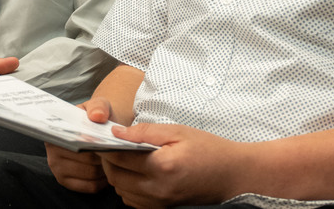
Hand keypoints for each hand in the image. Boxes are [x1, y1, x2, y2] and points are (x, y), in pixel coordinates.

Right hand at [46, 97, 115, 192]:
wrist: (98, 128)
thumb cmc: (97, 117)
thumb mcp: (99, 106)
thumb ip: (98, 106)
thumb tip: (97, 116)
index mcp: (57, 130)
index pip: (76, 142)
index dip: (94, 143)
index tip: (105, 141)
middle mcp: (52, 150)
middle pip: (87, 160)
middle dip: (103, 156)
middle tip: (113, 149)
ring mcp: (57, 168)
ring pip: (91, 174)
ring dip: (105, 168)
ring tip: (110, 158)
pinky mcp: (66, 182)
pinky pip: (91, 186)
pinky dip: (102, 180)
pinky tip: (105, 170)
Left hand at [98, 124, 239, 207]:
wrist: (232, 176)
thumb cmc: (208, 149)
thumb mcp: (177, 131)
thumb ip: (144, 132)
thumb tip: (117, 132)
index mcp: (162, 167)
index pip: (120, 158)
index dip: (106, 146)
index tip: (101, 136)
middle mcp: (158, 189)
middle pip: (116, 177)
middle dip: (109, 161)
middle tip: (112, 145)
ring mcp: (160, 203)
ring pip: (122, 191)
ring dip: (117, 174)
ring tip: (124, 158)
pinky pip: (133, 201)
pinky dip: (128, 187)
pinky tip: (136, 173)